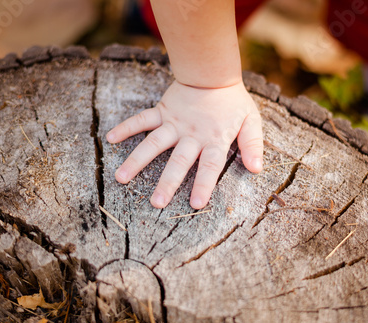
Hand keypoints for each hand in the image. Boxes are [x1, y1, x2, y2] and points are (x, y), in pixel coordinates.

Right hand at [106, 80, 263, 208]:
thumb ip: (253, 145)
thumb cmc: (232, 101)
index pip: (210, 166)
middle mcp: (192, 134)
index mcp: (214, 139)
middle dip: (167, 182)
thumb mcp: (251, 121)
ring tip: (121, 178)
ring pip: (154, 143)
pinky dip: (126, 127)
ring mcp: (174, 123)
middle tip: (156, 203)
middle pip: (179, 161)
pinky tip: (110, 138)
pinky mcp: (162, 112)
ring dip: (138, 160)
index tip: (196, 204)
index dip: (204, 184)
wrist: (212, 73)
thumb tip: (257, 169)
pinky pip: (142, 119)